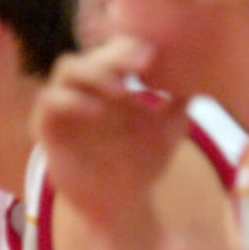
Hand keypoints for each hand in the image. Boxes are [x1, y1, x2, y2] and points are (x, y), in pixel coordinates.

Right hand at [32, 37, 189, 229]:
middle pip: (92, 51)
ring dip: (93, 73)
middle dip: (114, 55)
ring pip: (67, 68)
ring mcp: (64, 103)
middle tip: (141, 63)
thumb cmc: (144, 160)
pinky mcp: (46, 126)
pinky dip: (70, 100)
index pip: (116, 47)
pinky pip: (48, 101)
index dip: (132, 46)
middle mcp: (86, 85)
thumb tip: (202, 70)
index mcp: (113, 78)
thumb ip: (181, 99)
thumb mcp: (171, 128)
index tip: (153, 56)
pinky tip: (96, 111)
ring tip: (121, 90)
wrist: (121, 203)